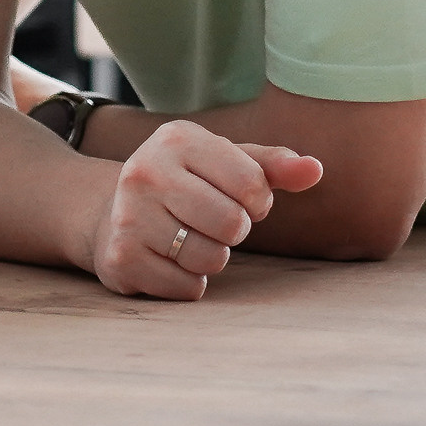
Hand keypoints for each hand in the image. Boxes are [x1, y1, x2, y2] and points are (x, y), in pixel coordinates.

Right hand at [86, 119, 322, 299]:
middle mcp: (146, 171)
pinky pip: (187, 287)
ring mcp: (128, 215)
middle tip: (211, 222)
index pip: (252, 183)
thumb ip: (272, 166)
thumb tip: (315, 169)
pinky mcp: (121, 258)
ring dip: (211, 258)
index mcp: (177, 138)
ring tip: (188, 239)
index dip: (257, 201)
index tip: (238, 199)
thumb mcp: (225, 163)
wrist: (110, 212)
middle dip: (233, 231)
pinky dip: (188, 282)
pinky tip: (167, 259)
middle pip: (231, 223)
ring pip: (210, 259)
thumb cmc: (185, 184)